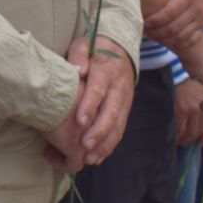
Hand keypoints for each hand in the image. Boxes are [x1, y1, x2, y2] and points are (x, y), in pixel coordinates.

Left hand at [68, 37, 135, 165]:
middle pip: (111, 112)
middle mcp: (118, 88)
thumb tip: (77, 69)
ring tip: (90, 159)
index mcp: (106, 71)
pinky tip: (97, 157)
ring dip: (105, 144)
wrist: (120, 50)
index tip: (80, 121)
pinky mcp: (125, 110)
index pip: (98, 90)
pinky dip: (110, 145)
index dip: (90, 106)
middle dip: (99, 131)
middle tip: (84, 146)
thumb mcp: (84, 44)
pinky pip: (120, 130)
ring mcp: (124, 101)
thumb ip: (78, 55)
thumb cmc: (95, 48)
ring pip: (118, 125)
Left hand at [144, 0, 202, 49]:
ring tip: (153, 36)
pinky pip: (191, 41)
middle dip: (158, 32)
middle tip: (146, 31)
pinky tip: (166, 40)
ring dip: (166, 40)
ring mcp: (202, 19)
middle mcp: (197, 8)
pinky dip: (178, 44)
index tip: (145, 22)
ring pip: (182, 37)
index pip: (170, 12)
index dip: (156, 20)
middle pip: (175, 28)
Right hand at [173, 77, 202, 146]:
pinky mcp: (183, 108)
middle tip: (188, 143)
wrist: (182, 67)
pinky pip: (181, 127)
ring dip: (187, 139)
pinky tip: (176, 137)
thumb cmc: (193, 75)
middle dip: (195, 140)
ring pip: (193, 132)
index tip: (201, 142)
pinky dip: (179, 134)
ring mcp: (195, 109)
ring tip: (181, 141)